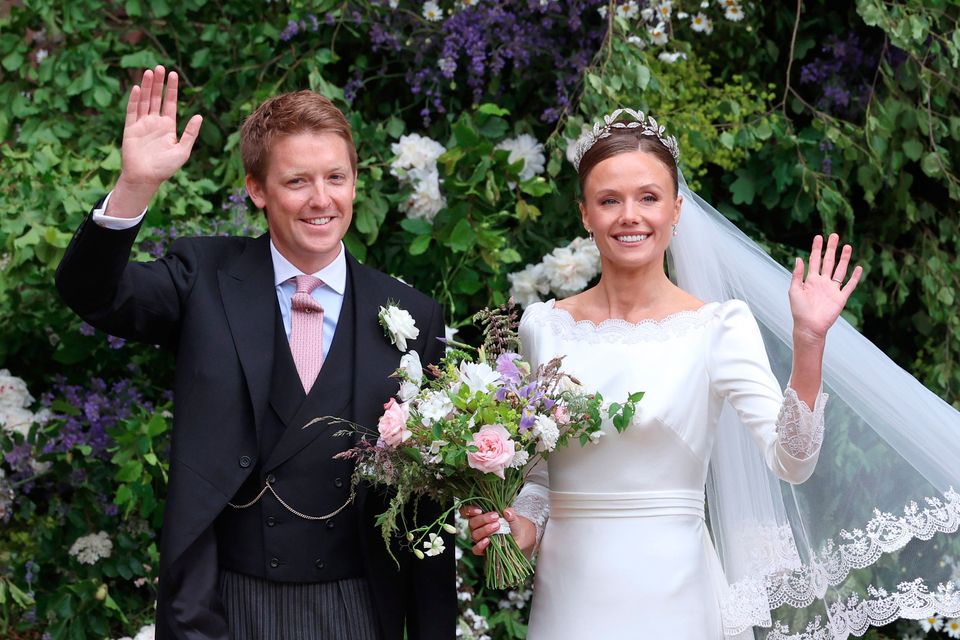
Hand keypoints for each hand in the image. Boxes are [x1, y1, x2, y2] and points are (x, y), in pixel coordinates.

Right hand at [108, 65, 202, 216]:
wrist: (146, 178)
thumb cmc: (165, 168)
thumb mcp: (183, 150)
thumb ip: (190, 133)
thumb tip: (199, 116)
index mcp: (168, 126)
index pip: (170, 103)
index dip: (171, 89)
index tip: (174, 74)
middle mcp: (155, 123)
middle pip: (156, 98)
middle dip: (159, 83)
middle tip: (161, 67)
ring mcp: (142, 124)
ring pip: (144, 101)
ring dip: (147, 87)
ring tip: (150, 72)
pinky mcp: (130, 129)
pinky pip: (132, 111)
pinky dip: (135, 100)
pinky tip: (138, 88)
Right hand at [459, 505, 536, 556]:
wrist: (519, 536)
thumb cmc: (512, 523)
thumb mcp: (513, 517)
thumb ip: (510, 513)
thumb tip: (507, 511)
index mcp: (480, 515)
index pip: (466, 512)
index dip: (469, 511)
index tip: (479, 510)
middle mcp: (477, 526)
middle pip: (471, 523)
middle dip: (483, 519)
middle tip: (496, 517)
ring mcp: (479, 538)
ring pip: (474, 535)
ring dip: (484, 530)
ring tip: (497, 526)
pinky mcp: (483, 550)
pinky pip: (476, 549)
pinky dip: (480, 545)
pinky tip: (488, 541)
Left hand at [789, 233, 862, 341]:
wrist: (809, 326)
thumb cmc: (799, 310)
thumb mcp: (794, 290)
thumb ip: (797, 274)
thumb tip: (799, 258)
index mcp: (810, 280)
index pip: (814, 260)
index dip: (816, 249)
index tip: (818, 237)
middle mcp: (822, 282)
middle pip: (828, 262)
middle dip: (831, 249)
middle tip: (834, 235)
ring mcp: (832, 289)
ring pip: (840, 270)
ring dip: (844, 259)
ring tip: (848, 246)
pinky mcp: (841, 298)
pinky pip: (849, 285)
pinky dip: (855, 277)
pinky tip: (859, 267)